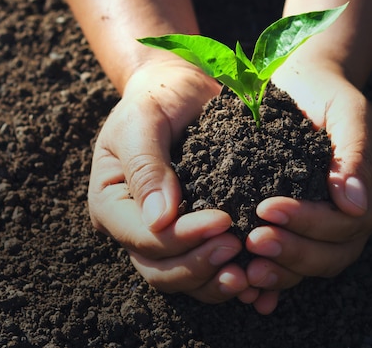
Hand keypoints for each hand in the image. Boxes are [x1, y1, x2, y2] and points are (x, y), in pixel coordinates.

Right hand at [87, 61, 259, 303]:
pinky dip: (231, 277)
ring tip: (250, 272)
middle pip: (161, 270)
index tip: (222, 221)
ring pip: (186, 278)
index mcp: (113, 203)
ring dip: (216, 281)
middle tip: (236, 246)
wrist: (184, 89)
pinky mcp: (197, 233)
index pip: (143, 238)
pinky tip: (258, 280)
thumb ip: (146, 165)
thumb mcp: (144, 119)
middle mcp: (136, 227)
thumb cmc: (158, 98)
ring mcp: (168, 234)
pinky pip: (210, 268)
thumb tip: (159, 220)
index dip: (182, 238)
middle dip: (200, 265)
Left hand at [244, 60, 371, 313]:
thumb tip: (356, 205)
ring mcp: (330, 230)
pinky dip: (273, 279)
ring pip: (312, 265)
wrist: (303, 88)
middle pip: (333, 254)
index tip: (269, 208)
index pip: (348, 223)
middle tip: (254, 241)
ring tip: (247, 268)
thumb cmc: (327, 95)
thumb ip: (355, 153)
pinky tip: (248, 286)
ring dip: (281, 271)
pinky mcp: (302, 232)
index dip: (310, 223)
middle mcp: (358, 219)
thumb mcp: (348, 112)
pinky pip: (292, 264)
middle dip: (294, 252)